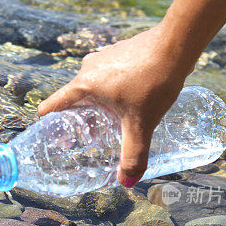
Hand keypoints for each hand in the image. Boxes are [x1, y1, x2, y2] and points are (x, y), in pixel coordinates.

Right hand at [38, 24, 191, 186]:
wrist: (177, 44)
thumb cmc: (154, 80)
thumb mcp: (142, 123)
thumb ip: (134, 155)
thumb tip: (126, 181)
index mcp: (83, 86)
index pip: (50, 107)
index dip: (49, 127)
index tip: (60, 142)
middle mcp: (88, 69)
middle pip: (72, 101)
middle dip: (80, 121)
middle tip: (93, 139)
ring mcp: (104, 58)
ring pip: (92, 87)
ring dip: (98, 105)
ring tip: (116, 121)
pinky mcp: (120, 52)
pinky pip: (108, 76)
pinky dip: (113, 90)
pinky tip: (133, 100)